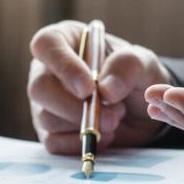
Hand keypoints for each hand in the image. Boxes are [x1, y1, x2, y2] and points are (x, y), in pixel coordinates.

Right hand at [28, 20, 170, 153]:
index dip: (63, 66)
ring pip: (47, 118)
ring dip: (86, 125)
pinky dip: (81, 143)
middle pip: (39, 88)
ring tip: (114, 118)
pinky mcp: (48, 130)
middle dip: (75, 107)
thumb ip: (129, 67)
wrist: (141, 113)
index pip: (46, 44)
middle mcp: (47, 69)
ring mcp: (45, 102)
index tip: (88, 87)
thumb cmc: (136, 78)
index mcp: (65, 40)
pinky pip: (53, 142)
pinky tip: (103, 135)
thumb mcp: (144, 64)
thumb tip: (105, 90)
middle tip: (111, 117)